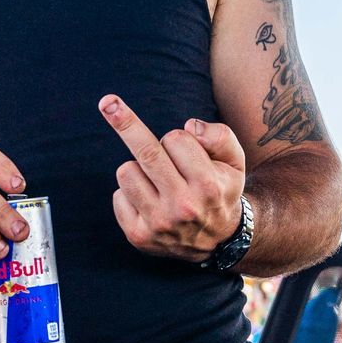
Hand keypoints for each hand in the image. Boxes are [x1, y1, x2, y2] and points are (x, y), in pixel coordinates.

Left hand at [101, 95, 243, 258]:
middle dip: (124, 121)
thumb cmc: (220, 189)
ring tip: (157, 181)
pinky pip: (118, 197)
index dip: (178, 139)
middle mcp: (183, 207)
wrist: (217, 240)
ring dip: (138, 169)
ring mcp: (159, 224)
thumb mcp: (234, 161)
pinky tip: (149, 201)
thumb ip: (219, 136)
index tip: (184, 149)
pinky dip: (130, 193)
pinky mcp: (138, 236)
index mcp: (208, 186)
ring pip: (126, 172)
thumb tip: (189, 126)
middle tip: (107, 102)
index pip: (176, 139)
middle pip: (146, 152)